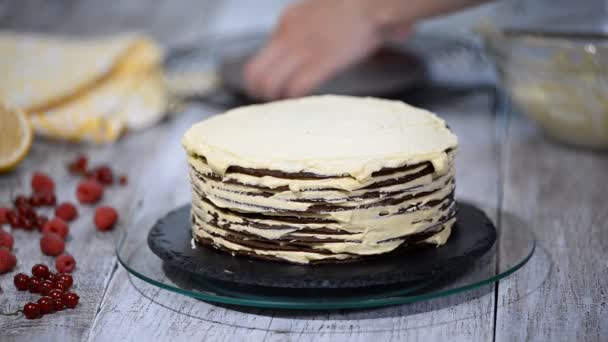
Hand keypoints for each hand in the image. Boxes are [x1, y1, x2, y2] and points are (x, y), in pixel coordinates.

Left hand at [244, 0, 386, 99]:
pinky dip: (296, 98)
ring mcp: (303, 50)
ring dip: (277, 98)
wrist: (372, 2)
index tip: (274, 85)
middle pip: (255, 74)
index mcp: (286, 21)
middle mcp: (288, 36)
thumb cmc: (353, 7)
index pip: (260, 56)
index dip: (264, 76)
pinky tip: (304, 99)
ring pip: (270, 84)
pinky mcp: (320, 63)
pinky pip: (295, 88)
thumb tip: (304, 47)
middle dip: (261, 92)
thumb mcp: (317, 10)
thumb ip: (305, 27)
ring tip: (288, 102)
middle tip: (273, 100)